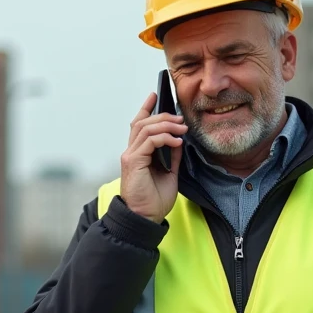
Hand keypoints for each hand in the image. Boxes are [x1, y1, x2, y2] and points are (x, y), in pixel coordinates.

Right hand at [120, 93, 186, 222]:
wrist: (146, 218)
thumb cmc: (154, 199)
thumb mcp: (169, 173)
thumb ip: (171, 155)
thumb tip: (179, 139)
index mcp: (138, 153)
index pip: (138, 124)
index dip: (146, 108)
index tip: (155, 95)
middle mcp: (131, 152)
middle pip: (142, 122)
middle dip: (163, 115)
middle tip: (181, 119)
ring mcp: (130, 156)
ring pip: (145, 128)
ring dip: (166, 125)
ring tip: (182, 128)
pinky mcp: (132, 162)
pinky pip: (149, 141)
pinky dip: (164, 138)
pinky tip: (177, 142)